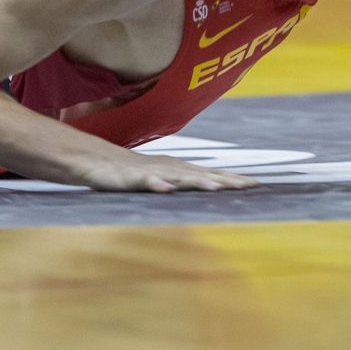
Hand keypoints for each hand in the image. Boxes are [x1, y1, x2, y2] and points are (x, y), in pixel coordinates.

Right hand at [77, 152, 258, 193]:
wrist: (94, 160)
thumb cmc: (132, 171)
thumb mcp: (161, 178)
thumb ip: (182, 183)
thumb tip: (210, 189)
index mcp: (178, 169)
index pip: (210, 173)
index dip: (232, 178)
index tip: (256, 184)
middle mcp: (169, 168)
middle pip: (202, 175)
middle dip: (225, 180)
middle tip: (248, 186)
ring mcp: (151, 172)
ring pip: (178, 177)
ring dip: (197, 182)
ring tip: (215, 187)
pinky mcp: (130, 179)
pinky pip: (146, 182)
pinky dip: (158, 185)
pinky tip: (168, 189)